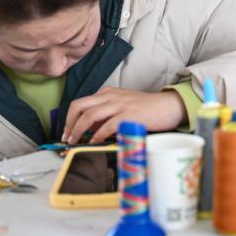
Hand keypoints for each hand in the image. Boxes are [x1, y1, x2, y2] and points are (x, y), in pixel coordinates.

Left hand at [62, 88, 187, 143]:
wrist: (168, 106)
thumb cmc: (146, 109)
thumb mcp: (122, 106)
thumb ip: (105, 114)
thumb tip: (86, 129)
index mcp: (108, 93)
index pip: (80, 103)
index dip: (69, 118)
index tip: (67, 132)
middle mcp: (111, 96)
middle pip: (79, 106)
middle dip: (69, 123)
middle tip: (67, 137)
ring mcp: (120, 105)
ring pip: (89, 115)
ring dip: (78, 130)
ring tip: (75, 141)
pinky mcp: (128, 115)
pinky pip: (106, 126)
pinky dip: (97, 136)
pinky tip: (94, 142)